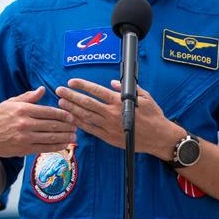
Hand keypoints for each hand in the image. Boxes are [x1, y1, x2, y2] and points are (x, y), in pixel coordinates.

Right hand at [0, 86, 76, 157]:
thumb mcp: (10, 103)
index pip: (49, 111)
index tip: (72, 115)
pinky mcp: (24, 149)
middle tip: (76, 126)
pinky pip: (44, 148)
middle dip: (67, 126)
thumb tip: (42, 89)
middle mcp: (24, 123)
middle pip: (52, 124)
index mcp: (22, 109)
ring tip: (74, 136)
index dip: (63, 114)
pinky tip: (64, 145)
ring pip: (50, 137)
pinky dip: (56, 147)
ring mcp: (24, 137)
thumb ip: (27, 97)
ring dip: (65, 137)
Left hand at [56, 79, 176, 156]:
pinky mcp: (109, 137)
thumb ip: (127, 89)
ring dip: (72, 108)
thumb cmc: (154, 116)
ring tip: (61, 103)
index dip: (83, 85)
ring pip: (86, 116)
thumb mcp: (145, 97)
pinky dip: (80, 123)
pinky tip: (71, 118)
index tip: (72, 82)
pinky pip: (91, 129)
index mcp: (120, 102)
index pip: (97, 91)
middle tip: (59, 90)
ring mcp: (109, 126)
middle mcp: (112, 113)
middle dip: (71, 95)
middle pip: (87, 103)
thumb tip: (113, 83)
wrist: (159, 137)